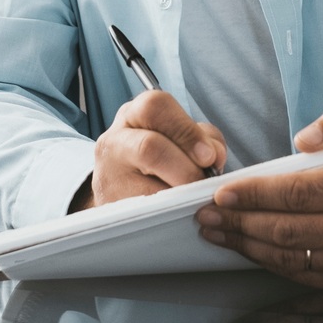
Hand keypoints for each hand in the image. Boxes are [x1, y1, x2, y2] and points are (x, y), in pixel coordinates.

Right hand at [72, 90, 226, 210]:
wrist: (122, 188)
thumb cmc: (160, 158)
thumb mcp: (178, 137)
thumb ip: (203, 139)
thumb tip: (215, 156)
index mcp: (133, 115)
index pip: (156, 107)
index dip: (186, 131)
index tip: (208, 156)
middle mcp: (114, 141)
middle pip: (149, 147)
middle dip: (185, 168)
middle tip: (202, 182)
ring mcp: (107, 176)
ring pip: (145, 186)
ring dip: (179, 196)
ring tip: (193, 200)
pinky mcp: (110, 207)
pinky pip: (144, 214)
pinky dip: (169, 215)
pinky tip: (179, 214)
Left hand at [194, 107, 322, 288]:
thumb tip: (301, 139)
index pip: (300, 193)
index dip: (256, 194)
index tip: (224, 193)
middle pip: (289, 229)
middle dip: (241, 222)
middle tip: (207, 214)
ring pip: (291, 255)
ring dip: (247, 244)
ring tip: (217, 231)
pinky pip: (302, 275)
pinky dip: (269, 262)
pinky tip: (248, 247)